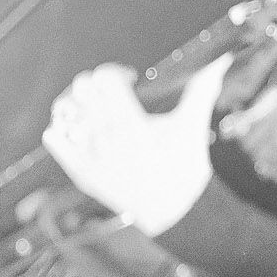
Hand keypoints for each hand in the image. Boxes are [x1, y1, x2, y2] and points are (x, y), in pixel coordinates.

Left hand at [43, 54, 229, 234]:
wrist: (172, 214)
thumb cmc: (184, 168)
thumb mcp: (192, 129)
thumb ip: (202, 92)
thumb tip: (222, 61)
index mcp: (135, 126)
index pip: (106, 78)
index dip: (116, 72)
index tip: (130, 80)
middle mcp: (109, 140)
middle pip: (82, 88)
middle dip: (97, 84)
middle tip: (110, 93)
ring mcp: (92, 157)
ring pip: (64, 111)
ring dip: (77, 102)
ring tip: (93, 108)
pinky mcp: (81, 172)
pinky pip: (54, 139)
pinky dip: (63, 129)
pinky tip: (81, 130)